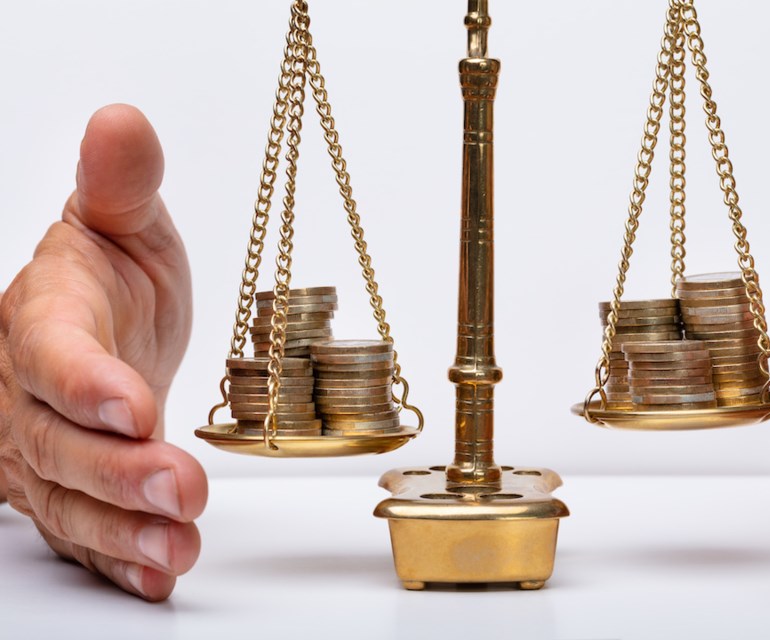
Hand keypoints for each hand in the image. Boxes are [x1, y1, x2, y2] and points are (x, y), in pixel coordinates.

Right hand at [0, 105, 206, 600]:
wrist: (102, 328)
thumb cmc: (112, 276)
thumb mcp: (124, 224)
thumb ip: (122, 186)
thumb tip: (123, 121)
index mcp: (42, 319)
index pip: (50, 353)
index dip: (85, 381)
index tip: (133, 402)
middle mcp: (27, 393)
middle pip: (58, 441)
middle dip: (118, 470)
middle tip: (180, 488)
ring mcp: (41, 450)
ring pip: (69, 498)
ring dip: (124, 528)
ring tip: (180, 546)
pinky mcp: (65, 491)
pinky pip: (83, 532)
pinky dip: (120, 557)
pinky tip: (161, 571)